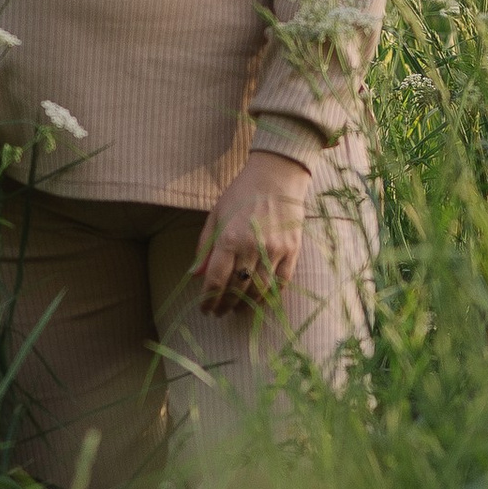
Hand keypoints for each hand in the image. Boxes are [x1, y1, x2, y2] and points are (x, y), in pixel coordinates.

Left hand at [194, 147, 311, 317]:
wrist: (277, 176)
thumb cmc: (241, 194)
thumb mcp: (216, 215)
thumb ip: (205, 247)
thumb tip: (195, 275)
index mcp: (228, 238)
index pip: (216, 281)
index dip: (208, 300)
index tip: (205, 309)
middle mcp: (251, 247)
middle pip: (237, 290)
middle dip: (225, 306)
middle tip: (219, 312)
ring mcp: (274, 250)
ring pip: (259, 290)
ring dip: (246, 305)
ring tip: (237, 309)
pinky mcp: (292, 250)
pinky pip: (281, 283)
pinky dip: (269, 296)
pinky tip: (259, 300)